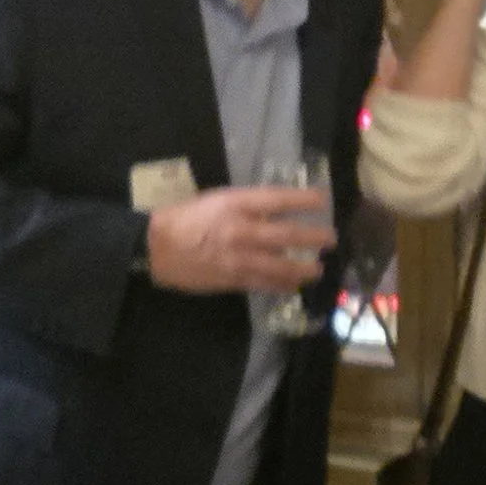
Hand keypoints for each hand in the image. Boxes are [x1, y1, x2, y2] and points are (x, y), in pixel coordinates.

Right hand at [146, 186, 332, 295]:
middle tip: (330, 239)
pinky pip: (264, 284)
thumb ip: (245, 206)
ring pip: (280, 265)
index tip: (322, 200)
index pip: (277, 199)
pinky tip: (293, 285)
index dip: (303, 200)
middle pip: (286, 234)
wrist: (155, 247)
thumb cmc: (184, 217)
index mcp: (235, 204)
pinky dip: (281, 285)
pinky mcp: (232, 279)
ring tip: (317, 269)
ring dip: (303, 268)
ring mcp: (238, 258)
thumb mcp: (215, 199)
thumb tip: (275, 214)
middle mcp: (241, 230)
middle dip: (313, 237)